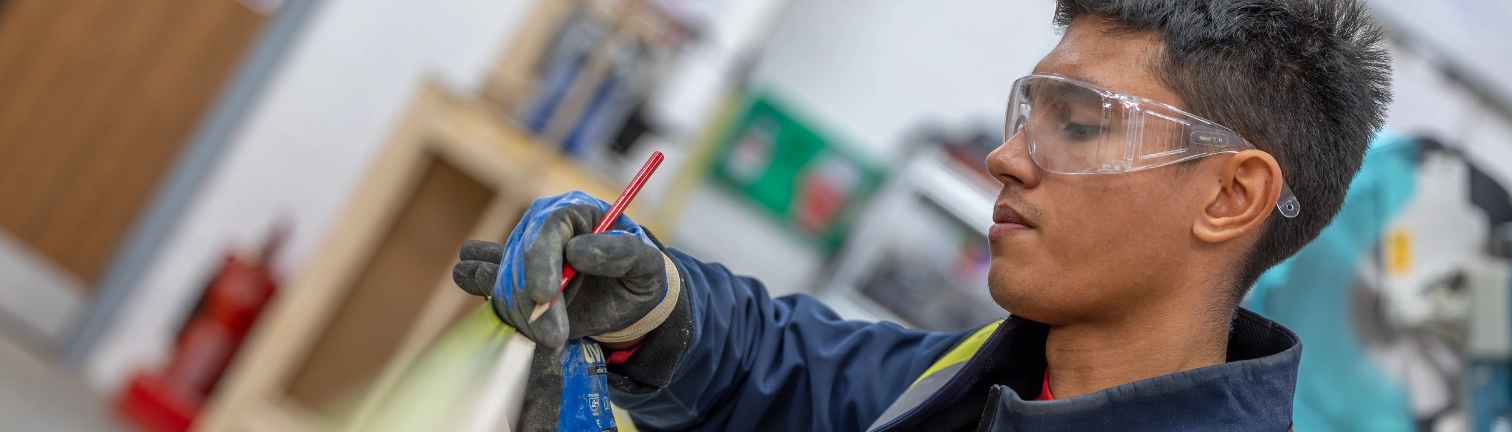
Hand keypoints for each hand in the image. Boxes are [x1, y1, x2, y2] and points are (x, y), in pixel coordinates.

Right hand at [452, 191, 675, 350]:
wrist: (624, 297)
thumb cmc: (638, 274)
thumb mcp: (647, 264)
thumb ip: (622, 253)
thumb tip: (576, 250)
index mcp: (575, 210)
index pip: (546, 228)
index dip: (539, 261)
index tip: (543, 296)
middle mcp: (540, 224)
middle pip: (519, 259)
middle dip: (532, 303)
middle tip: (553, 340)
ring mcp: (521, 249)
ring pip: (503, 281)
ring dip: (520, 316)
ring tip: (549, 342)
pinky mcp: (510, 274)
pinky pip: (489, 287)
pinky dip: (501, 309)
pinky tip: (514, 325)